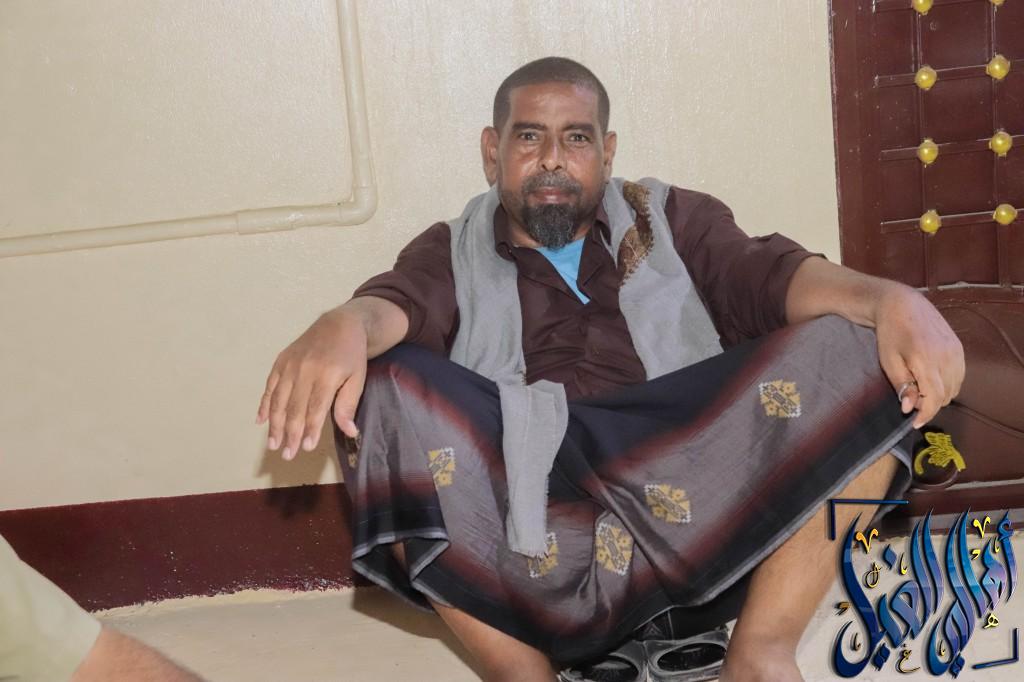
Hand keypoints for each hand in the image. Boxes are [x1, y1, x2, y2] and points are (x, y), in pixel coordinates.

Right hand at [256, 309, 365, 459]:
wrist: (339, 324)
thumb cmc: (351, 355)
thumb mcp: (358, 378)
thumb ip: (348, 405)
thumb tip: (349, 432)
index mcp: (326, 375)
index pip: (315, 409)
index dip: (310, 430)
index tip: (306, 448)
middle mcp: (304, 370)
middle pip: (294, 408)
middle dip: (290, 433)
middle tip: (287, 454)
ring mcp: (290, 365)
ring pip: (278, 400)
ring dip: (274, 424)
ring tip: (273, 444)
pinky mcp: (281, 361)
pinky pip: (270, 386)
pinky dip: (264, 404)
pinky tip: (261, 420)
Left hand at [873, 287, 964, 428]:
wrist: (902, 304)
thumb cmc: (890, 333)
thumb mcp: (888, 361)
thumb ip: (901, 385)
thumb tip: (909, 408)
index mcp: (926, 360)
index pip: (934, 398)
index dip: (925, 415)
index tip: (914, 423)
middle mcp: (946, 356)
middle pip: (945, 395)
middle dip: (929, 403)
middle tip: (910, 398)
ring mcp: (956, 351)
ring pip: (955, 387)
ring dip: (939, 394)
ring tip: (919, 386)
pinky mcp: (959, 347)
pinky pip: (959, 376)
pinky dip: (947, 383)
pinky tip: (931, 377)